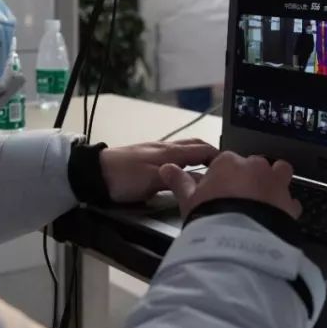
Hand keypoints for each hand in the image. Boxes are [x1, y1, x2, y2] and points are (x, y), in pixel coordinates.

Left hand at [100, 139, 217, 203]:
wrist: (93, 173)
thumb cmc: (123, 178)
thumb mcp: (152, 182)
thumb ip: (177, 180)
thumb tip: (202, 180)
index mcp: (170, 152)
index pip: (202, 149)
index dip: (220, 157)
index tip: (232, 169)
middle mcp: (165, 147)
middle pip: (195, 145)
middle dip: (212, 153)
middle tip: (224, 169)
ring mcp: (155, 150)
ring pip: (184, 149)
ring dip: (199, 156)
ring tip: (209, 171)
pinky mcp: (146, 157)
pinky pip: (174, 155)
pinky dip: (186, 160)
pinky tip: (184, 172)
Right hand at [159, 151, 300, 219]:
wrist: (239, 241)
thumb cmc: (210, 216)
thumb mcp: (189, 199)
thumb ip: (179, 181)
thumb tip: (165, 168)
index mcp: (229, 162)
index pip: (227, 161)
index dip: (224, 176)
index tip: (219, 189)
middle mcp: (256, 166)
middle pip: (254, 165)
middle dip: (250, 177)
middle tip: (240, 198)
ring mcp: (276, 183)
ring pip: (280, 174)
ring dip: (274, 182)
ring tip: (264, 201)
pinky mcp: (290, 203)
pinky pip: (291, 201)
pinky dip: (286, 207)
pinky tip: (277, 219)